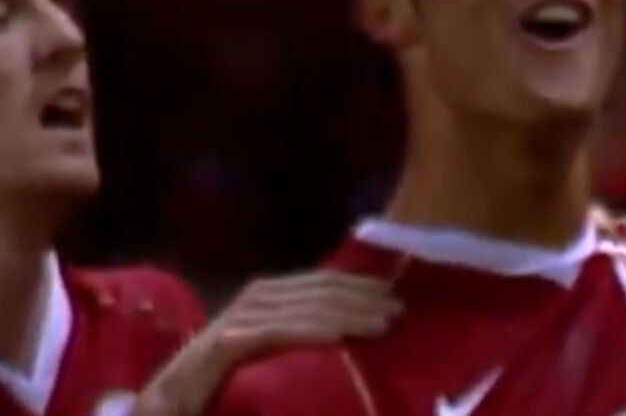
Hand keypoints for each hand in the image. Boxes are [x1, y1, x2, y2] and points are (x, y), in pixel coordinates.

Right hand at [133, 270, 400, 415]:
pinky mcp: (223, 346)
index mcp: (268, 298)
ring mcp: (237, 320)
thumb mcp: (273, 355)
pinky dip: (307, 331)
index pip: (323, 282)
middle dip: (362, 298)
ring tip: (382, 323)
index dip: (360, 286)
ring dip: (347, 313)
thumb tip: (354, 330)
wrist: (167, 408)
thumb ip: (303, 336)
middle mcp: (254, 300)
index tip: (396, 296)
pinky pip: (274, 333)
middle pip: (318, 290)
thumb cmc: (225, 386)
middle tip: (399, 311)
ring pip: (303, 309)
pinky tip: (337, 336)